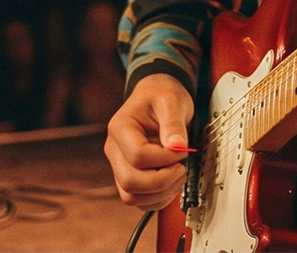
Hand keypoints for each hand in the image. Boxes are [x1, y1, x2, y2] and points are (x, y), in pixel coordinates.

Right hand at [104, 73, 194, 210]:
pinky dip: (158, 199)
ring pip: (131, 196)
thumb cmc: (161, 96)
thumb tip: (178, 147)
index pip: (138, 156)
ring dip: (161, 193)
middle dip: (162, 181)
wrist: (156, 95)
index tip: (182, 150)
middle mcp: (114, 149)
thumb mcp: (172, 101)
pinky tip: (172, 183)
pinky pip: (138, 200)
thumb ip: (174, 124)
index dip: (165, 159)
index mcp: (120, 127)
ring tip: (178, 174)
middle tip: (181, 168)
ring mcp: (119, 165)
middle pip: (130, 182)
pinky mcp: (128, 176)